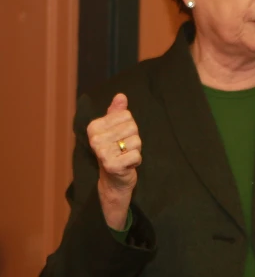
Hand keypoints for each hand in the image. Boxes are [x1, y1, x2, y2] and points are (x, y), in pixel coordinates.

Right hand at [87, 94, 141, 228]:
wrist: (113, 180)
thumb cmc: (115, 151)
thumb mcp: (115, 130)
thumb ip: (117, 112)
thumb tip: (121, 96)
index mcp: (94, 127)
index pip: (126, 115)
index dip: (129, 127)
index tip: (120, 137)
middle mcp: (95, 139)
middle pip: (132, 127)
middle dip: (134, 139)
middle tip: (124, 148)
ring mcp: (103, 153)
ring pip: (136, 141)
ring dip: (135, 150)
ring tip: (125, 156)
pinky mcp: (113, 165)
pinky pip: (136, 155)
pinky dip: (136, 160)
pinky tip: (128, 164)